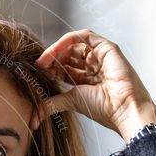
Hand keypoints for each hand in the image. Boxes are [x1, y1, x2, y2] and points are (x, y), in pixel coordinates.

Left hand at [31, 29, 155, 141]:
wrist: (123, 109)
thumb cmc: (104, 108)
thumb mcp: (71, 102)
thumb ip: (51, 105)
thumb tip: (32, 119)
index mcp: (86, 80)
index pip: (63, 68)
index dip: (49, 69)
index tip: (36, 73)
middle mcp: (93, 67)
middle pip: (67, 56)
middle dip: (50, 60)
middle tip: (37, 67)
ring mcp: (100, 56)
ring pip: (73, 45)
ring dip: (56, 50)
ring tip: (44, 61)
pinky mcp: (107, 47)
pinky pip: (84, 36)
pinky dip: (66, 40)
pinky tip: (54, 50)